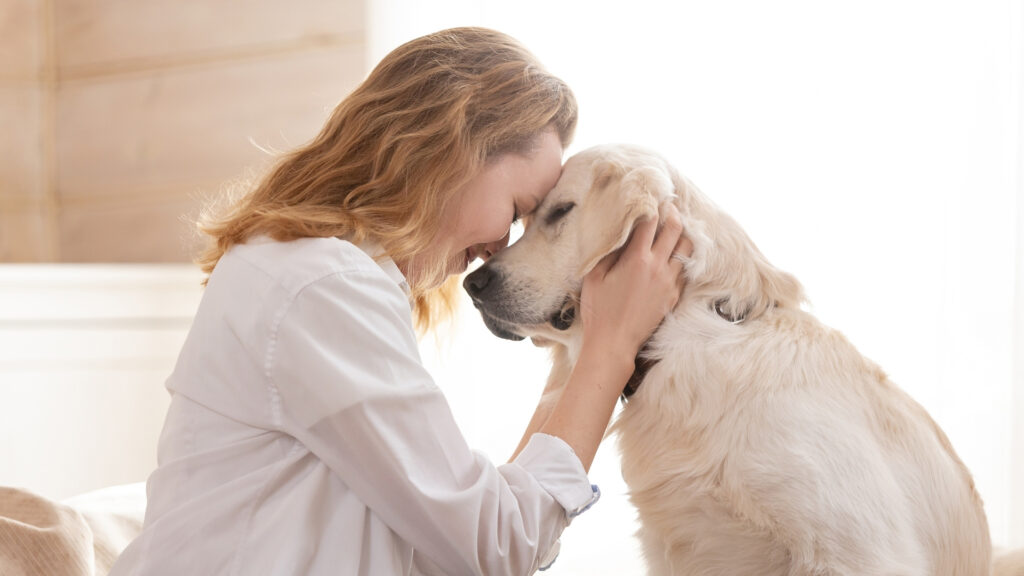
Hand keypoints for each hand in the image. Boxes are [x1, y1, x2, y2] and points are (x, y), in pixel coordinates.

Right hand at [579, 203, 691, 361]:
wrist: (614, 343)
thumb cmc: (599, 310)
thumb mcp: (594, 276)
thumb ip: (607, 251)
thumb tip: (617, 232)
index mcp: (637, 259)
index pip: (650, 222)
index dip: (651, 205)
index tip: (650, 197)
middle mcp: (658, 267)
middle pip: (675, 229)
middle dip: (672, 213)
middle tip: (668, 206)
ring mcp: (669, 283)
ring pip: (687, 249)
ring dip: (681, 234)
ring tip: (674, 228)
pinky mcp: (674, 297)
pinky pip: (685, 270)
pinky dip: (682, 257)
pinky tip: (674, 255)